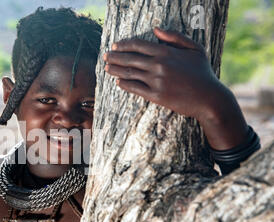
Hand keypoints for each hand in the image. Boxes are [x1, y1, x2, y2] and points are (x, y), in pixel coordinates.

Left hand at [103, 27, 224, 119]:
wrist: (209, 98)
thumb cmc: (203, 73)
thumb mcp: (194, 49)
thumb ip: (175, 37)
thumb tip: (156, 29)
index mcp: (166, 52)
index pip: (138, 45)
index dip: (124, 45)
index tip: (115, 46)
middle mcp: (158, 65)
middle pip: (130, 59)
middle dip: (115, 57)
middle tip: (105, 56)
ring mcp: (156, 81)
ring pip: (130, 73)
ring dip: (115, 70)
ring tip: (106, 68)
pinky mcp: (156, 96)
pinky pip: (135, 88)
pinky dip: (125, 84)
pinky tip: (118, 82)